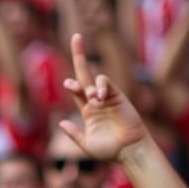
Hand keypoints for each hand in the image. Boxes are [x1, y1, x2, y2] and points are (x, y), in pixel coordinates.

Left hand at [58, 33, 147, 161]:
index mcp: (87, 111)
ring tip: (92, 102)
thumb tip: (60, 123)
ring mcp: (108, 97)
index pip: (76, 91)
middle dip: (80, 55)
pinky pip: (107, 83)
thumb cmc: (108, 151)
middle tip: (76, 36)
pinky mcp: (118, 96)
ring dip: (89, 88)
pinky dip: (101, 87)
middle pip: (85, 74)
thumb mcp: (86, 144)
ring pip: (95, 80)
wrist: (128, 150)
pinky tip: (99, 99)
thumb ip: (74, 134)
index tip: (68, 83)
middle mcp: (96, 100)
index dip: (72, 84)